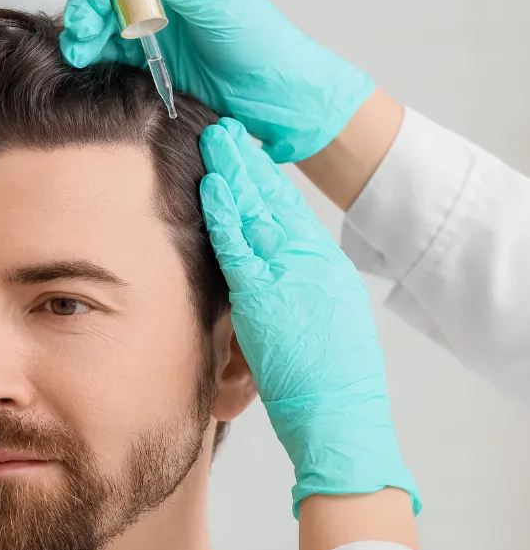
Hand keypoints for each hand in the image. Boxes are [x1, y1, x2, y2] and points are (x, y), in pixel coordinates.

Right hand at [61, 0, 374, 162]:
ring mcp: (153, 21)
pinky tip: (87, 62)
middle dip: (87, 2)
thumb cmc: (256, 41)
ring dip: (84, 30)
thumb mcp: (218, 1)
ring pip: (102, 14)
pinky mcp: (148, 55)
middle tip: (80, 33)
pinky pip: (110, 48)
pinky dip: (93, 52)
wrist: (270, 94)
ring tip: (78, 53)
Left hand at [199, 117, 419, 516]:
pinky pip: (241, 247)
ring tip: (216, 143)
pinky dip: (225, 215)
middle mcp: (311, 263)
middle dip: (249, 165)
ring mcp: (291, 276)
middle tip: (227, 133)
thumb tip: (272, 279)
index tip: (248, 156)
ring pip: (258, 214)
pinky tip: (211, 188)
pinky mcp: (267, 297)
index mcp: (324, 269)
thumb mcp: (321, 324)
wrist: (340, 416)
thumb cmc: (328, 383)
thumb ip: (296, 293)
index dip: (267, 182)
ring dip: (234, 177)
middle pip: (276, 203)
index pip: (292, 213)